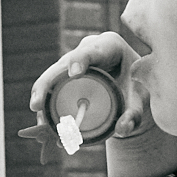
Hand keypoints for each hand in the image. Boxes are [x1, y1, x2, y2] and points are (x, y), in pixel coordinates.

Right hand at [30, 31, 176, 176]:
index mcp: (109, 46)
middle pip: (61, 65)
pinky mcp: (64, 75)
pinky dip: (44, 106)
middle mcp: (86, 50)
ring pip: (50, 77)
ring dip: (41, 99)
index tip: (73, 73)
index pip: (92, 51)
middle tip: (37, 106)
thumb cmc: (139, 89)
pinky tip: (42, 125)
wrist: (132, 88)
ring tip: (40, 124)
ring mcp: (72, 62)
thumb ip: (134, 115)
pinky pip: (49, 87)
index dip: (80, 60)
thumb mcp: (140, 101)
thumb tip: (122, 130)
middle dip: (47, 84)